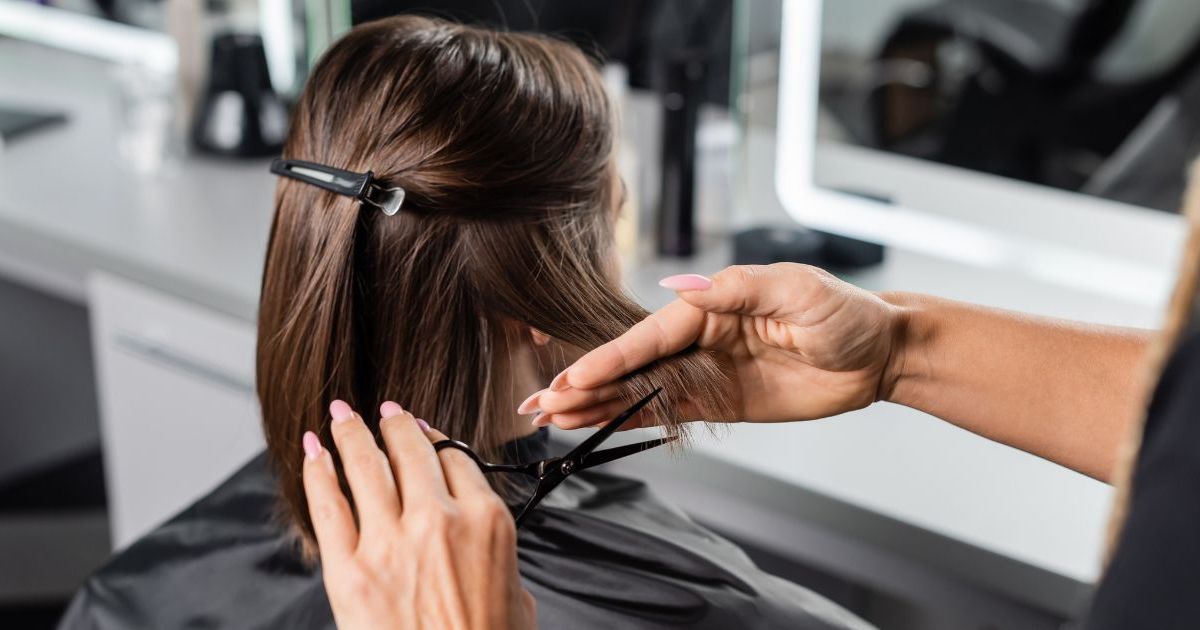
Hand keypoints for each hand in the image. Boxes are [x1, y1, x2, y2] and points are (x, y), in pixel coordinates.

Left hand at [301, 400, 536, 629]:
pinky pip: (328, 505)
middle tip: (381, 410)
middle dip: (393, 423)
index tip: (422, 429)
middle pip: (410, 450)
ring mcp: (390, 542)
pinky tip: (312, 452)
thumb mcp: (517, 595)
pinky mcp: (349, 571)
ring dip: (350, 433)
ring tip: (340, 416)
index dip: (435, 437)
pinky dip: (317, 472)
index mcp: (485, 521)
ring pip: (366, 465)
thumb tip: (480, 548)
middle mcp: (438, 520)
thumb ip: (497, 557)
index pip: (456, 458)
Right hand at [527, 263, 902, 426]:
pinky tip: (596, 425)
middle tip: (540, 403)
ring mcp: (706, 372)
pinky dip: (630, 420)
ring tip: (551, 418)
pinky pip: (667, 412)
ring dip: (596, 405)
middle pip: (631, 365)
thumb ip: (735, 290)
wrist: (879, 356)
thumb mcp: (796, 289)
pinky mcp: (719, 402)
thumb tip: (678, 287)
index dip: (610, 359)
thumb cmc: (845, 312)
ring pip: (639, 391)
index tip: (574, 377)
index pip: (648, 336)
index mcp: (710, 306)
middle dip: (586, 384)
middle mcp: (699, 338)